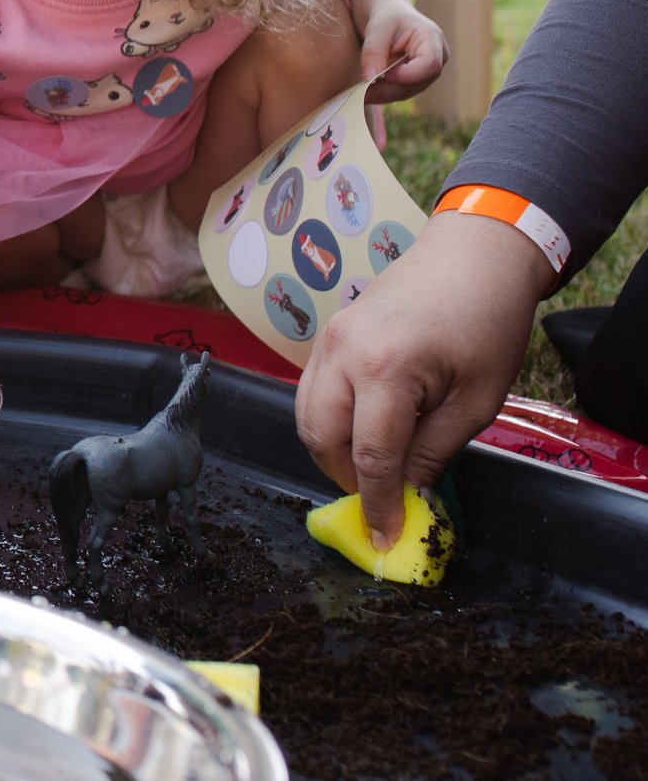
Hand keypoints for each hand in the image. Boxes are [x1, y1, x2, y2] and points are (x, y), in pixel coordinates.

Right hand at [294, 212, 554, 546]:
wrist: (473, 256)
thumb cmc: (487, 324)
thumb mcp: (476, 400)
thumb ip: (434, 450)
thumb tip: (407, 492)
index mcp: (386, 370)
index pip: (370, 455)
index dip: (378, 502)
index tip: (385, 536)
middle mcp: (342, 354)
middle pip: (320, 437)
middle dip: (345, 478)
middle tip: (381, 500)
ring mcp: (328, 340)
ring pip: (305, 415)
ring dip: (330, 452)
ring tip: (371, 470)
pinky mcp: (328, 334)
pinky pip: (311, 390)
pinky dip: (327, 421)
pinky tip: (361, 432)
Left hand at [350, 0, 447, 103]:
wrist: (387, 14)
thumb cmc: (385, 16)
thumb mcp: (377, 28)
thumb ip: (374, 52)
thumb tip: (370, 79)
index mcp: (432, 39)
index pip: (430, 64)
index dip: (410, 75)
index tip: (386, 76)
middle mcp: (437, 57)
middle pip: (418, 82)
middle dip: (390, 90)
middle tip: (362, 93)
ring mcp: (427, 70)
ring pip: (409, 91)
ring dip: (384, 95)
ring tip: (359, 95)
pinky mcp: (416, 79)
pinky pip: (401, 91)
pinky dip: (383, 94)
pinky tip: (366, 93)